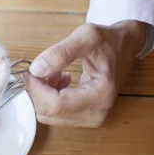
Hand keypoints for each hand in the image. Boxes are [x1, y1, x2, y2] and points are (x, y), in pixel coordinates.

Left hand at [22, 21, 144, 127]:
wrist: (125, 46)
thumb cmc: (109, 40)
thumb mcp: (86, 37)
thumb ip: (60, 52)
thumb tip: (35, 69)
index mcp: (100, 96)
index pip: (55, 105)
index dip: (36, 89)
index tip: (29, 71)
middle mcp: (96, 113)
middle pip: (49, 112)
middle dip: (38, 90)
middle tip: (39, 68)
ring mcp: (91, 117)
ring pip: (49, 114)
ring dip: (43, 93)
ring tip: (53, 71)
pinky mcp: (85, 115)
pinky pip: (56, 112)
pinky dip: (49, 96)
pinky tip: (58, 78)